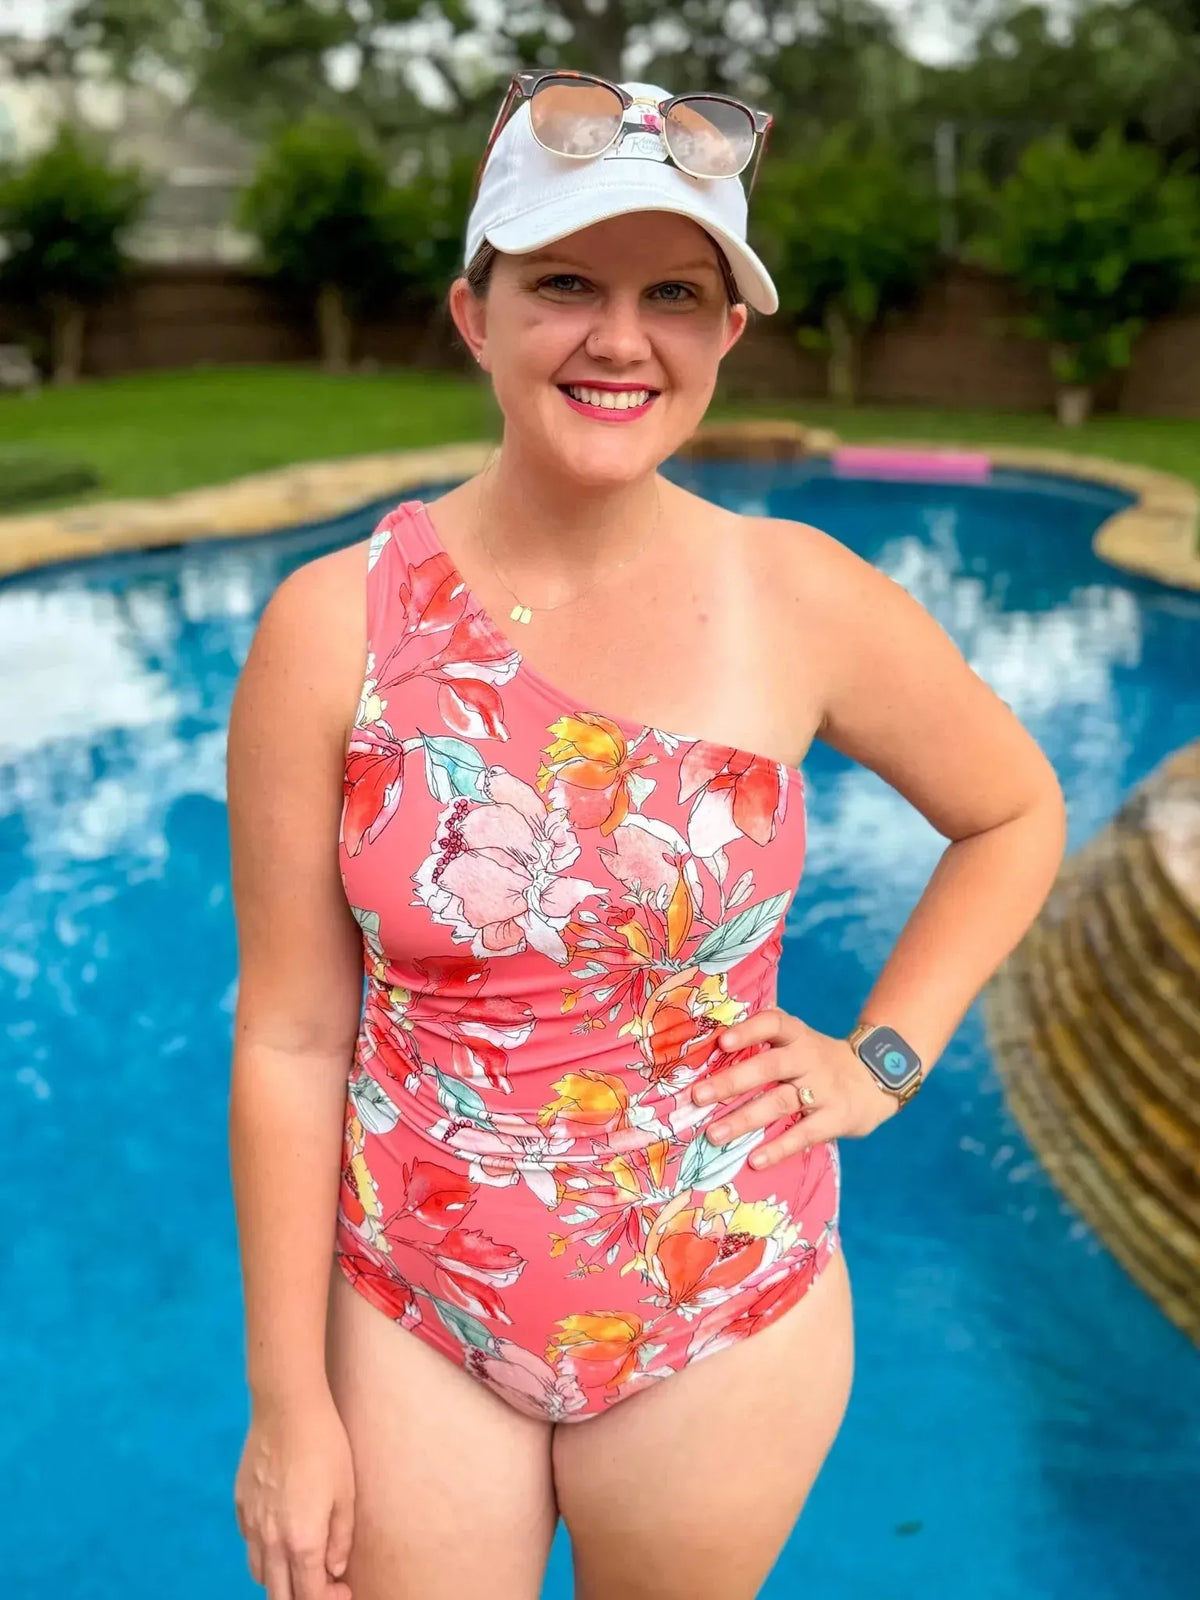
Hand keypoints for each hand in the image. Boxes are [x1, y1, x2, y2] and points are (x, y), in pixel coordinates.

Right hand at [234, 1389, 355, 1599]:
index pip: (310, 1597)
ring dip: (282, 1579)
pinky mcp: (240, 1505)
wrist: (286, 1406)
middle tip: (325, 1584)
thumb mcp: (346, 1493)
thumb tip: (335, 1570)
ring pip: (261, 1575)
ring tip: (305, 1561)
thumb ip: (340, 1539)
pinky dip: (265, 1553)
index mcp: (301, 1541)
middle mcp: (270, 1540)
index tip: (344, 1590)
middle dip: (303, 1598)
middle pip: (280, 1597)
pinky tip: (283, 1534)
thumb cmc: (325, 1445)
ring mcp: (251, 1524)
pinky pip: (250, 1545)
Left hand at [692, 1007, 898, 1169]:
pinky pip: (804, 1134)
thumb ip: (765, 1042)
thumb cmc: (819, 1060)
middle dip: (732, 1082)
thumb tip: (709, 1048)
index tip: (722, 1042)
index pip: (773, 1023)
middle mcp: (809, 1058)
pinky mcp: (836, 1118)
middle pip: (769, 1067)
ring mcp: (823, 1089)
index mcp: (797, 1035)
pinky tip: (754, 1160)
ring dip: (745, 1119)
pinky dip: (779, 1148)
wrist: (877, 1077)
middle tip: (698, 1096)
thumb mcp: (799, 1040)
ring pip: (780, 1102)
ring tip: (714, 1135)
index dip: (748, 1031)